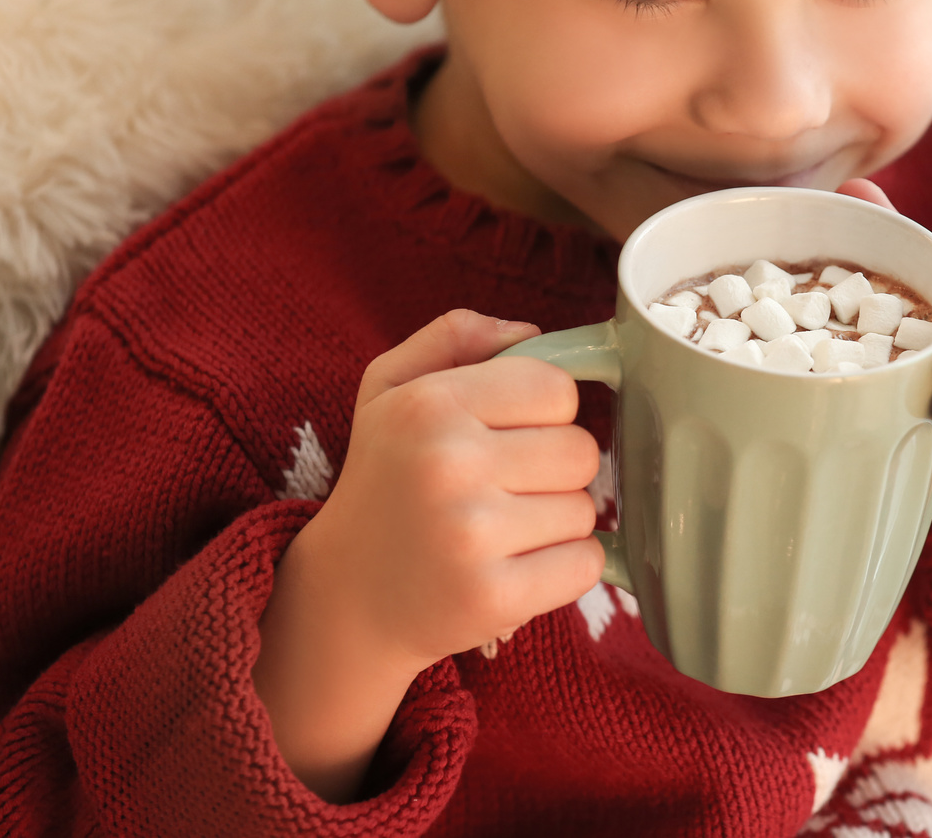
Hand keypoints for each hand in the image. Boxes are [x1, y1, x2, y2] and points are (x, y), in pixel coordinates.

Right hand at [302, 309, 603, 667]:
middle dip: (554, 472)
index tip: (508, 437)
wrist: (346, 599)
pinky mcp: (493, 596)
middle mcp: (448, 463)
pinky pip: (586, 565)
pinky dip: (563, 569)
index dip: (544, 415)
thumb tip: (529, 332)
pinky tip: (514, 568)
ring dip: (555, 523)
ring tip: (499, 533)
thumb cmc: (384, 482)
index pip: (557, 389)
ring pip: (585, 510)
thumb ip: (454, 339)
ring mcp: (470, 534)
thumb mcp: (390, 390)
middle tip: (502, 491)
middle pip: (581, 451)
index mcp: (429, 404)